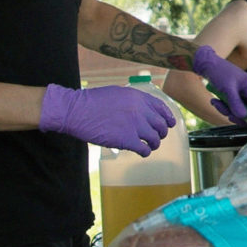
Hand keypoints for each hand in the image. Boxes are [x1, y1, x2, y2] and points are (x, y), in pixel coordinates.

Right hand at [39, 84, 173, 156]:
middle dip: (161, 132)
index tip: (170, 123)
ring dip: (154, 144)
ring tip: (149, 146)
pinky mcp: (126, 140)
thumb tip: (142, 110)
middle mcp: (140, 110)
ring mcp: (134, 125)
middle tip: (157, 137)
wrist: (76, 110)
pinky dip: (145, 152)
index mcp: (138, 97)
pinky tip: (142, 152)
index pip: (161, 108)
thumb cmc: (91, 102)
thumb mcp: (117, 93)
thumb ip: (132, 101)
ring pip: (155, 138)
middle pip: (161, 125)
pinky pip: (144, 149)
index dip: (167, 117)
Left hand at [193, 45, 246, 126]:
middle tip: (224, 111)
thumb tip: (243, 117)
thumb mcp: (227, 89)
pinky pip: (232, 107)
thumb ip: (236, 104)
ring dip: (226, 110)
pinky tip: (215, 100)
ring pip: (238, 111)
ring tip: (216, 102)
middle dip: (234, 114)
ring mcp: (243, 94)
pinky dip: (223, 106)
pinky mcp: (235, 95)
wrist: (207, 64)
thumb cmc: (219, 73)